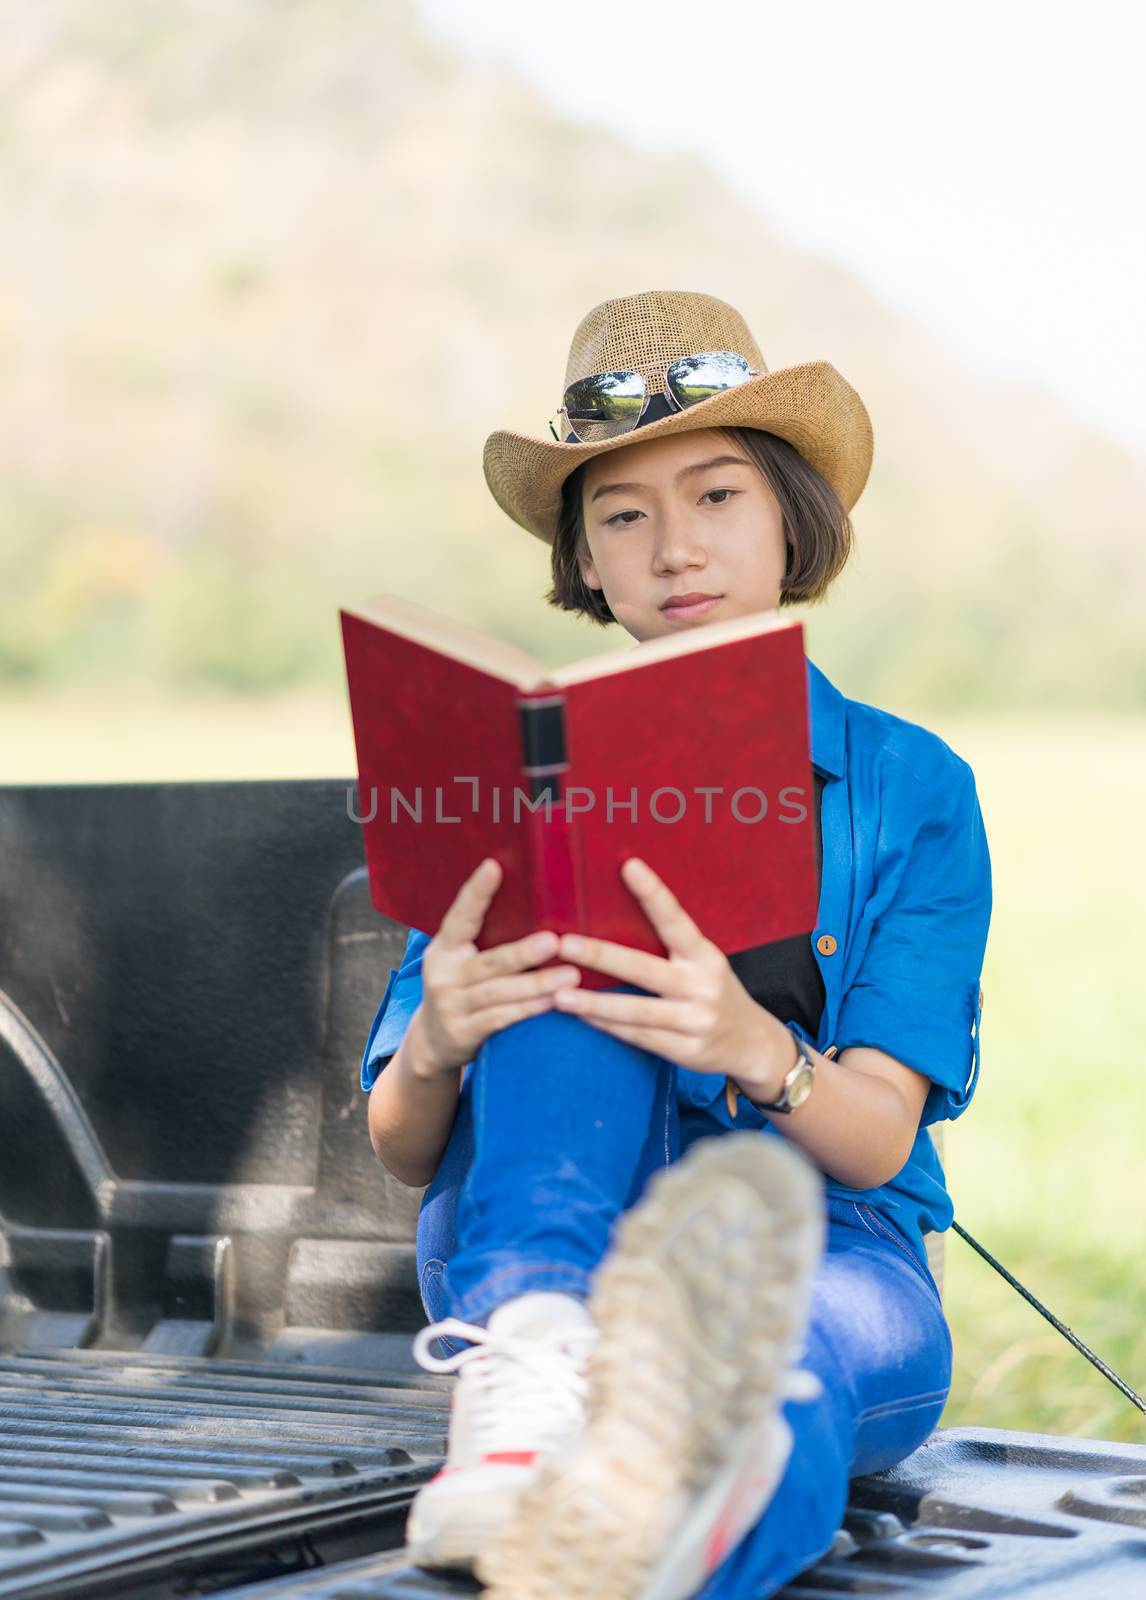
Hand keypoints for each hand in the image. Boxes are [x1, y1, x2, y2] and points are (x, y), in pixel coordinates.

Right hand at [411, 858, 580, 1076]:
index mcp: (444, 948)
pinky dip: (529, 1010)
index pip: (460, 916)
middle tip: (554, 941)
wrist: (430, 1042)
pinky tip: (555, 1003)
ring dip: (537, 985)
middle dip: (524, 953)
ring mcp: (451, 1006)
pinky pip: (501, 1019)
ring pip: (500, 993)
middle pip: (490, 962)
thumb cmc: (461, 989)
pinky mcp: (463, 1032)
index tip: (493, 866)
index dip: (476, 892)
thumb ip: (485, 937)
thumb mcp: (461, 960)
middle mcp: (444, 974)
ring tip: (571, 976)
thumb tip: (535, 901)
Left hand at [552, 857, 792, 1089]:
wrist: (750, 1043)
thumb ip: (671, 945)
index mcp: (705, 956)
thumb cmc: (712, 991)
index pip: (676, 921)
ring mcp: (695, 1021)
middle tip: (565, 943)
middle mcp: (702, 986)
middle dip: (602, 956)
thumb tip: (616, 912)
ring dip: (594, 1003)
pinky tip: (580, 1016)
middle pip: (645, 969)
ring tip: (558, 995)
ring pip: (636, 1011)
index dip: (653, 894)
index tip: (629, 867)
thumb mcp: (703, 962)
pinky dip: (607, 1026)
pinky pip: (638, 1037)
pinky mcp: (685, 1050)